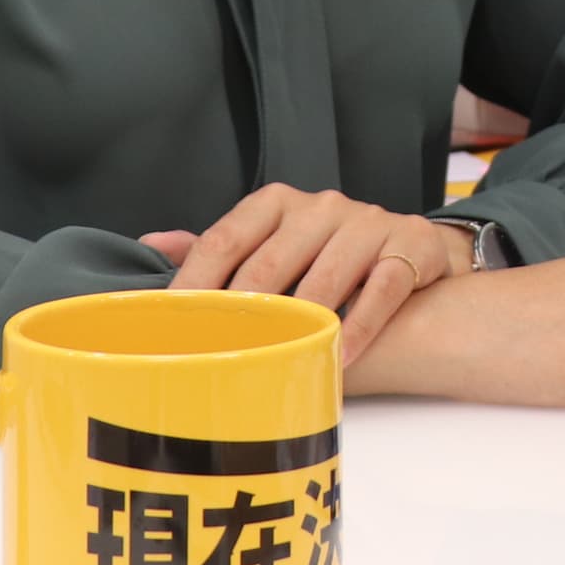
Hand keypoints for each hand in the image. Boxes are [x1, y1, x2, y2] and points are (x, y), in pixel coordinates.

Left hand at [136, 184, 475, 364]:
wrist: (413, 249)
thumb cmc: (326, 254)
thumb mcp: (272, 243)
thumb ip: (220, 247)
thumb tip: (151, 242)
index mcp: (276, 203)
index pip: (225, 238)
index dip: (195, 282)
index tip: (173, 323)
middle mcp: (320, 206)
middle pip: (270, 262)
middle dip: (243, 312)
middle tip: (220, 353)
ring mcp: (366, 223)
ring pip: (327, 276)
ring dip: (303, 324)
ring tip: (280, 361)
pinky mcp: (409, 245)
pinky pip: (382, 289)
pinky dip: (360, 325)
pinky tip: (340, 354)